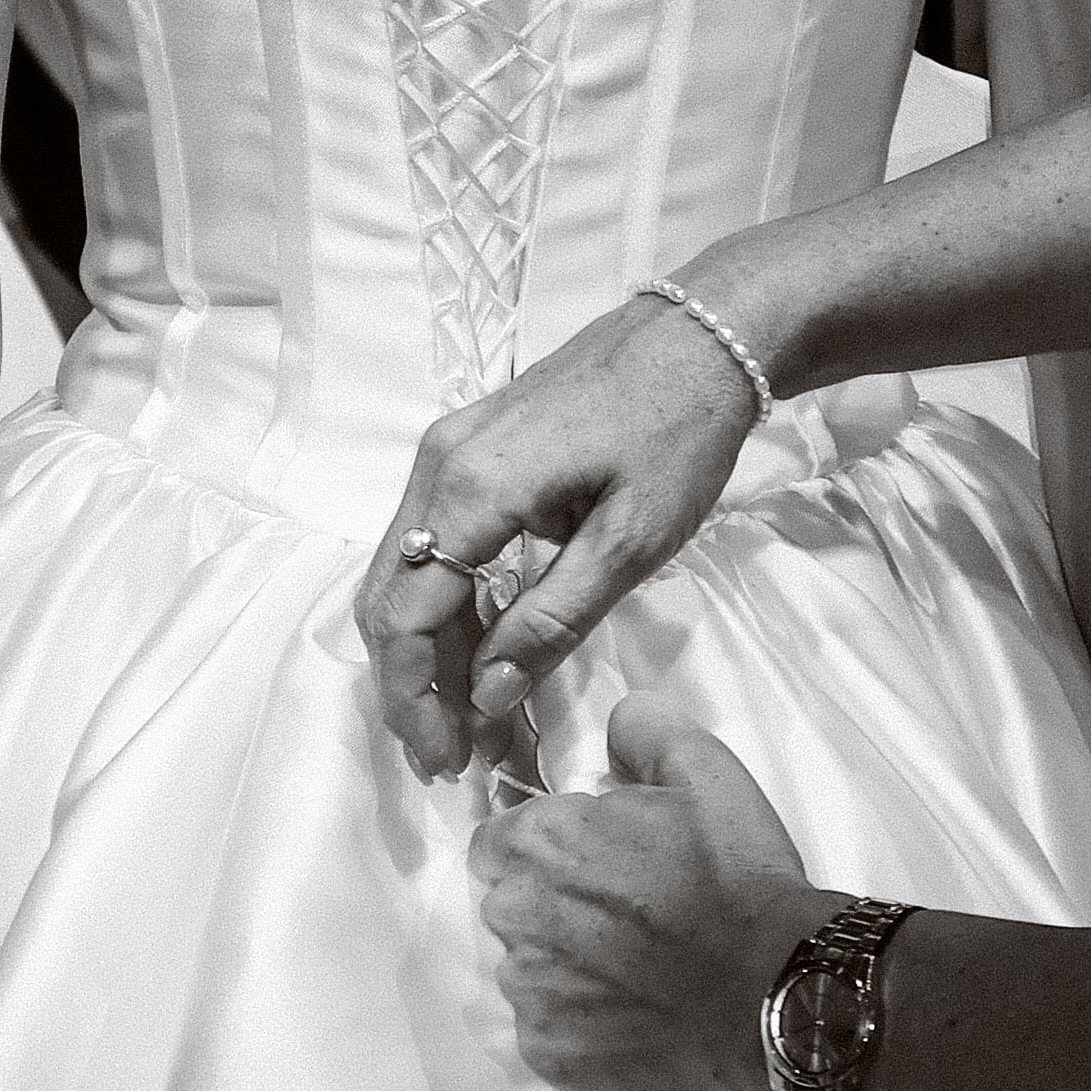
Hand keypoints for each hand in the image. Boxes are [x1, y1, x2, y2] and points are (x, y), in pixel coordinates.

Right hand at [361, 297, 762, 779]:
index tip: (445, 759)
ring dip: (425, 648)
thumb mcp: (632, 539)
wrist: (704, 331)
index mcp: (473, 489)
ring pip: (401, 569)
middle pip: (386, 596)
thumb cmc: (681, 430)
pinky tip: (482, 647)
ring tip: (467, 715)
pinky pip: (428, 538)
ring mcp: (447, 449)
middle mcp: (438, 465)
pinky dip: (444, 603)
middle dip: (408, 684)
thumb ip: (552, 618)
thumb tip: (487, 693)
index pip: (406, 615)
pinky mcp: (468, 445)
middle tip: (449, 754)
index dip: (415, 698)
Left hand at [470, 694, 821, 1090]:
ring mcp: (528, 990)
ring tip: (634, 968)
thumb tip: (614, 720)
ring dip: (565, 966)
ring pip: (526, 970)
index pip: (499, 841)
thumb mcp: (705, 772)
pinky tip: (631, 1012)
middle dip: (552, 906)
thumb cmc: (737, 877)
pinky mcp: (549, 1052)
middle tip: (624, 915)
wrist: (776, 986)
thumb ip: (644, 731)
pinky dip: (579, 1024)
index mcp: (537, 842)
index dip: (545, 850)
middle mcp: (514, 914)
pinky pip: (547, 1031)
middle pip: (509, 905)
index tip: (593, 864)